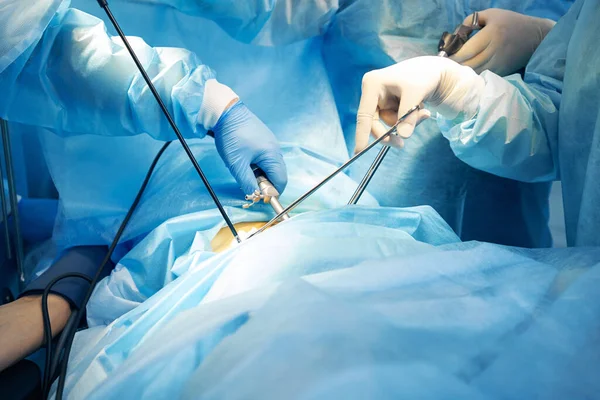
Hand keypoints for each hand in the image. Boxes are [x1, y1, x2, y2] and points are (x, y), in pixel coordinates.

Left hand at [213, 101, 287, 194]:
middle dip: (265, 183)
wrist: (225, 111)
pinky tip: (245, 161)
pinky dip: (258, 164)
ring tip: (244, 170)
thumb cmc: (232, 136)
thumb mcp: (237, 164)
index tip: (258, 197)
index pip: (281, 181)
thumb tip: (255, 196)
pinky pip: (266, 158)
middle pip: (277, 174)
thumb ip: (247, 182)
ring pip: (270, 166)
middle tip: (249, 183)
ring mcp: (270, 143)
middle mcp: (275, 150)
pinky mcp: (263, 139)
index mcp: (272, 156)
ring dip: (260, 174)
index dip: (272, 192)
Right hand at [355, 56, 483, 151]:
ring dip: (406, 123)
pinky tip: (420, 109)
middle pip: (374, 122)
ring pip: (388, 123)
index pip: (364, 114)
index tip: (359, 151)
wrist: (436, 71)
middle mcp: (372, 92)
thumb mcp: (416, 94)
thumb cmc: (423, 75)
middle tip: (401, 145)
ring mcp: (381, 100)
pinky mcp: (389, 105)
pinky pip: (395, 121)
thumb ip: (408, 115)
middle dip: (390, 132)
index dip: (362, 133)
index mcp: (372, 84)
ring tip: (424, 113)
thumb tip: (403, 136)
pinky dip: (408, 119)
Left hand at [450, 9, 555, 75]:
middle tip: (446, 65)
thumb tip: (455, 35)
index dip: (453, 56)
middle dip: (455, 66)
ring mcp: (499, 63)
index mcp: (491, 34)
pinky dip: (474, 76)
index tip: (444, 57)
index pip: (466, 51)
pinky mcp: (503, 71)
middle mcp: (495, 50)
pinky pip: (483, 76)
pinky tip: (467, 74)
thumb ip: (470, 21)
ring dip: (463, 73)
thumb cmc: (510, 22)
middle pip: (469, 64)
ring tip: (455, 70)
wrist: (535, 36)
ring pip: (475, 73)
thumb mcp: (490, 14)